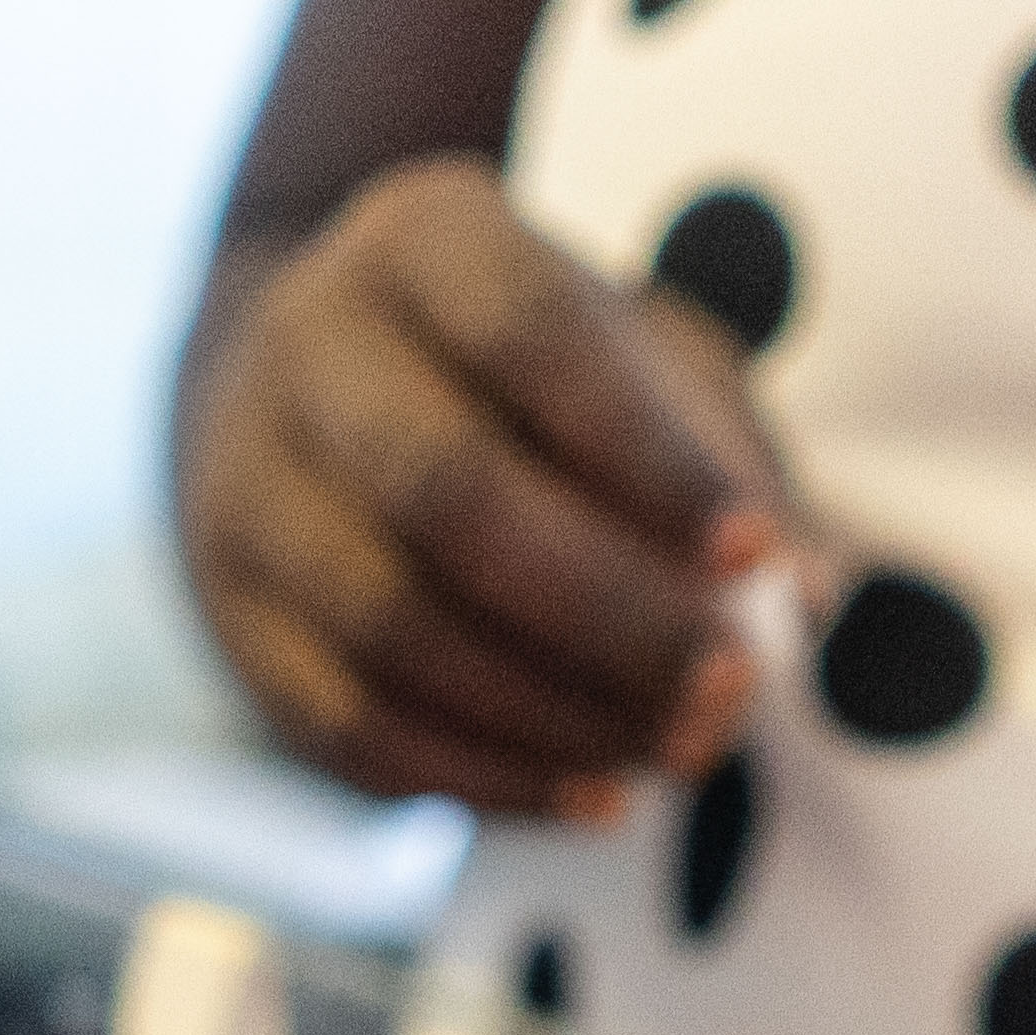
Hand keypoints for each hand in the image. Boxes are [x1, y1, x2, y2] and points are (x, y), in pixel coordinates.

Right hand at [183, 165, 785, 814]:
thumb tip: (804, 588)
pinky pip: (350, 723)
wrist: (306, 385)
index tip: (754, 553)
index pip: (530, 338)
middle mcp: (307, 343)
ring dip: (554, 714)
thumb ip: (728, 451)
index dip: (648, 456)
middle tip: (729, 693)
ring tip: (675, 752)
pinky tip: (592, 794)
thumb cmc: (524, 376)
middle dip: (609, 614)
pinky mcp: (231, 611)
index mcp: (420, 240)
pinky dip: (484, 777)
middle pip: (447, 494)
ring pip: (390, 627)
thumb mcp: (635, 352)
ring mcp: (247, 482)